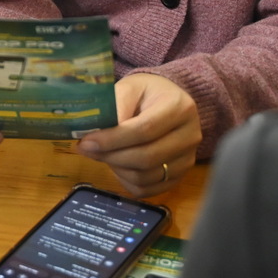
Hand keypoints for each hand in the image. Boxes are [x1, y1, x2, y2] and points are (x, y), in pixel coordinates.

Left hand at [74, 74, 201, 196]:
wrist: (167, 102)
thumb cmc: (145, 93)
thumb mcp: (129, 88)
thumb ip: (114, 108)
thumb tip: (96, 136)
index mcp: (179, 108)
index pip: (145, 130)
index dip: (113, 139)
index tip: (87, 142)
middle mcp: (190, 136)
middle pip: (147, 157)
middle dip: (111, 156)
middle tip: (87, 149)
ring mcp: (187, 159)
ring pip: (146, 177)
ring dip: (116, 168)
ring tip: (102, 154)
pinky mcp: (180, 176)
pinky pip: (148, 189)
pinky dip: (126, 181)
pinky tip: (116, 165)